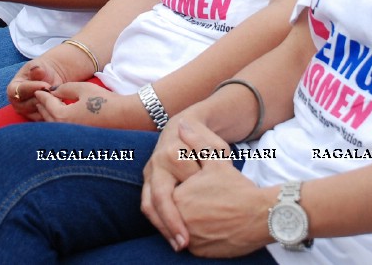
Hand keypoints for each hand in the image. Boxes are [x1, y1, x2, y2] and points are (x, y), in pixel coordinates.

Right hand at [6, 55, 72, 118]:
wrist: (49, 78)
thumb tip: (37, 70)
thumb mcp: (38, 66)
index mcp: (13, 89)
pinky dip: (53, 111)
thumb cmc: (41, 70)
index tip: (46, 85)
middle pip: (29, 104)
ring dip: (49, 104)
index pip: (20, 91)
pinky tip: (59, 102)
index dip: (33, 88)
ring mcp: (25, 112)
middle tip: (54, 91)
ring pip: (38, 112)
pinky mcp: (35, 118)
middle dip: (43, 98)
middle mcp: (16, 103)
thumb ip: (36, 69)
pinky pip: (45, 117)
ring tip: (58, 95)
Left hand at [34, 83, 139, 128]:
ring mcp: (72, 138)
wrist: (125, 117)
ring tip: (47, 109)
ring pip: (54, 127)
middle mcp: (65, 130)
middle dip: (42, 107)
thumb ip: (65, 89)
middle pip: (47, 118)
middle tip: (39, 100)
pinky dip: (57, 125)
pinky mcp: (79, 141)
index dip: (42, 96)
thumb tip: (54, 91)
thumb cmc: (104, 101)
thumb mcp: (83, 88)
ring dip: (48, 117)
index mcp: (64, 116)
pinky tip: (61, 119)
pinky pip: (62, 132)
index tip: (38, 91)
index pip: (47, 105)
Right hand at [141, 111, 210, 251]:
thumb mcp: (217, 148)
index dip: (198, 197)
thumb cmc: (205, 141)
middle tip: (186, 242)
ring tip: (179, 245)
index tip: (207, 217)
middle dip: (172, 220)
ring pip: (149, 204)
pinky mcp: (146, 183)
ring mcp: (149, 173)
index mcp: (175, 150)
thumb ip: (219, 162)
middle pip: (161, 195)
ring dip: (163, 227)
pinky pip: (147, 206)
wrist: (182, 126)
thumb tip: (224, 182)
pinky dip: (159, 223)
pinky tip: (172, 237)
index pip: (186, 179)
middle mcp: (158, 162)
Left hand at [143, 118, 270, 255]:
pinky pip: (191, 244)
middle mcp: (179, 221)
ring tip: (195, 214)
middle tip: (185, 204)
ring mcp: (190, 239)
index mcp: (178, 197)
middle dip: (169, 211)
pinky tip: (206, 225)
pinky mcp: (201, 252)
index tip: (178, 187)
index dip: (170, 190)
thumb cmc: (237, 187)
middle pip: (167, 215)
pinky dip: (193, 236)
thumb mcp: (216, 159)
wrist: (261, 215)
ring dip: (181, 224)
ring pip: (178, 230)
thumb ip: (196, 142)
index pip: (161, 197)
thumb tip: (182, 125)